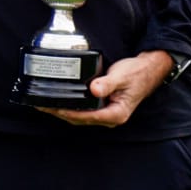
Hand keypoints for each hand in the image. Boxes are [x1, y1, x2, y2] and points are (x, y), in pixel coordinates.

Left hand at [40, 50, 169, 126]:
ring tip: (46, 104)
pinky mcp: (103, 106)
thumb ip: (108, 84)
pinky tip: (60, 99)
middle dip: (61, 113)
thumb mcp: (122, 76)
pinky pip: (84, 109)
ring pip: (80, 116)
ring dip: (63, 110)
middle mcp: (110, 117)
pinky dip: (71, 105)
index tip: (54, 108)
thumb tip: (94, 90)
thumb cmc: (136, 73)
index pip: (87, 117)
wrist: (148, 70)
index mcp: (116, 114)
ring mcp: (106, 112)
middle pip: (80, 119)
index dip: (69, 113)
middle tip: (43, 106)